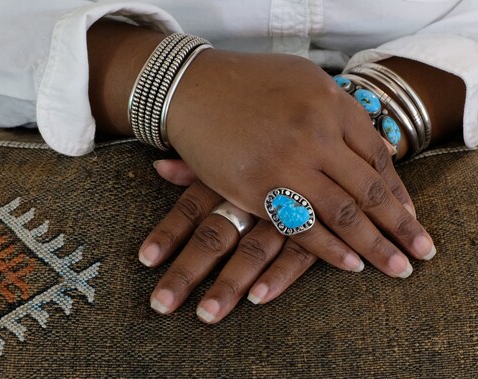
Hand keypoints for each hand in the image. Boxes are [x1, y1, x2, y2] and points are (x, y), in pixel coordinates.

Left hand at [139, 160, 317, 322]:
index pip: (190, 208)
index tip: (145, 261)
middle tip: (161, 305)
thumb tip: (158, 167)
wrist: (332, 137)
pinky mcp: (319, 226)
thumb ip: (197, 165)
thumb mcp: (236, 149)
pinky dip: (278, 276)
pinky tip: (259, 297)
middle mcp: (252, 196)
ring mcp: (284, 212)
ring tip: (206, 315)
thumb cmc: (274, 146)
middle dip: (186, 272)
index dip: (167, 234)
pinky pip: (297, 253)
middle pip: (214, 237)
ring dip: (228, 285)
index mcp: (229, 176)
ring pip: (251, 251)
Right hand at [165, 50, 434, 276]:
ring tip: (400, 269)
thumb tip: (378, 144)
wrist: (191, 86)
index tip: (412, 217)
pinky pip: (301, 225)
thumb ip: (342, 112)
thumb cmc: (249, 82)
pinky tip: (352, 266)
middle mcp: (317, 133)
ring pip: (343, 213)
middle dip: (401, 226)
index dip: (398, 192)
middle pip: (370, 189)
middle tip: (425, 252)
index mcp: (332, 104)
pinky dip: (329, 249)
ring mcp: (288, 162)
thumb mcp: (305, 81)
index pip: (378, 157)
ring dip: (374, 246)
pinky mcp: (258, 188)